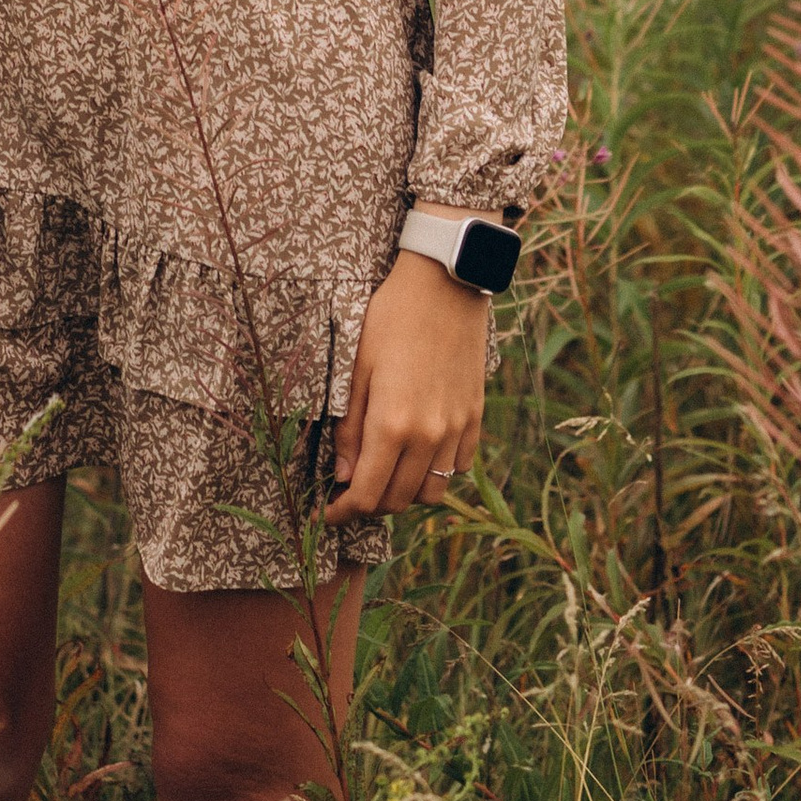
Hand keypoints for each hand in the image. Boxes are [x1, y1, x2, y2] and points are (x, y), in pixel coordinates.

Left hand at [325, 250, 488, 518]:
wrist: (445, 286)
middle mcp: (429, 435)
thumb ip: (349, 428)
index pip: (366, 494)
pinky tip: (416, 455)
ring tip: (383, 475)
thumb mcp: (355, 367)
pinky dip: (435, 473)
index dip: (342, 512)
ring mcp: (456, 429)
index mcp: (393, 424)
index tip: (325, 513)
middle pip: (399, 500)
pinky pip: (457, 467)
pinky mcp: (474, 418)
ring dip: (404, 494)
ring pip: (432, 492)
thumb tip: (341, 475)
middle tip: (347, 492)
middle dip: (369, 505)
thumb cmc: (390, 319)